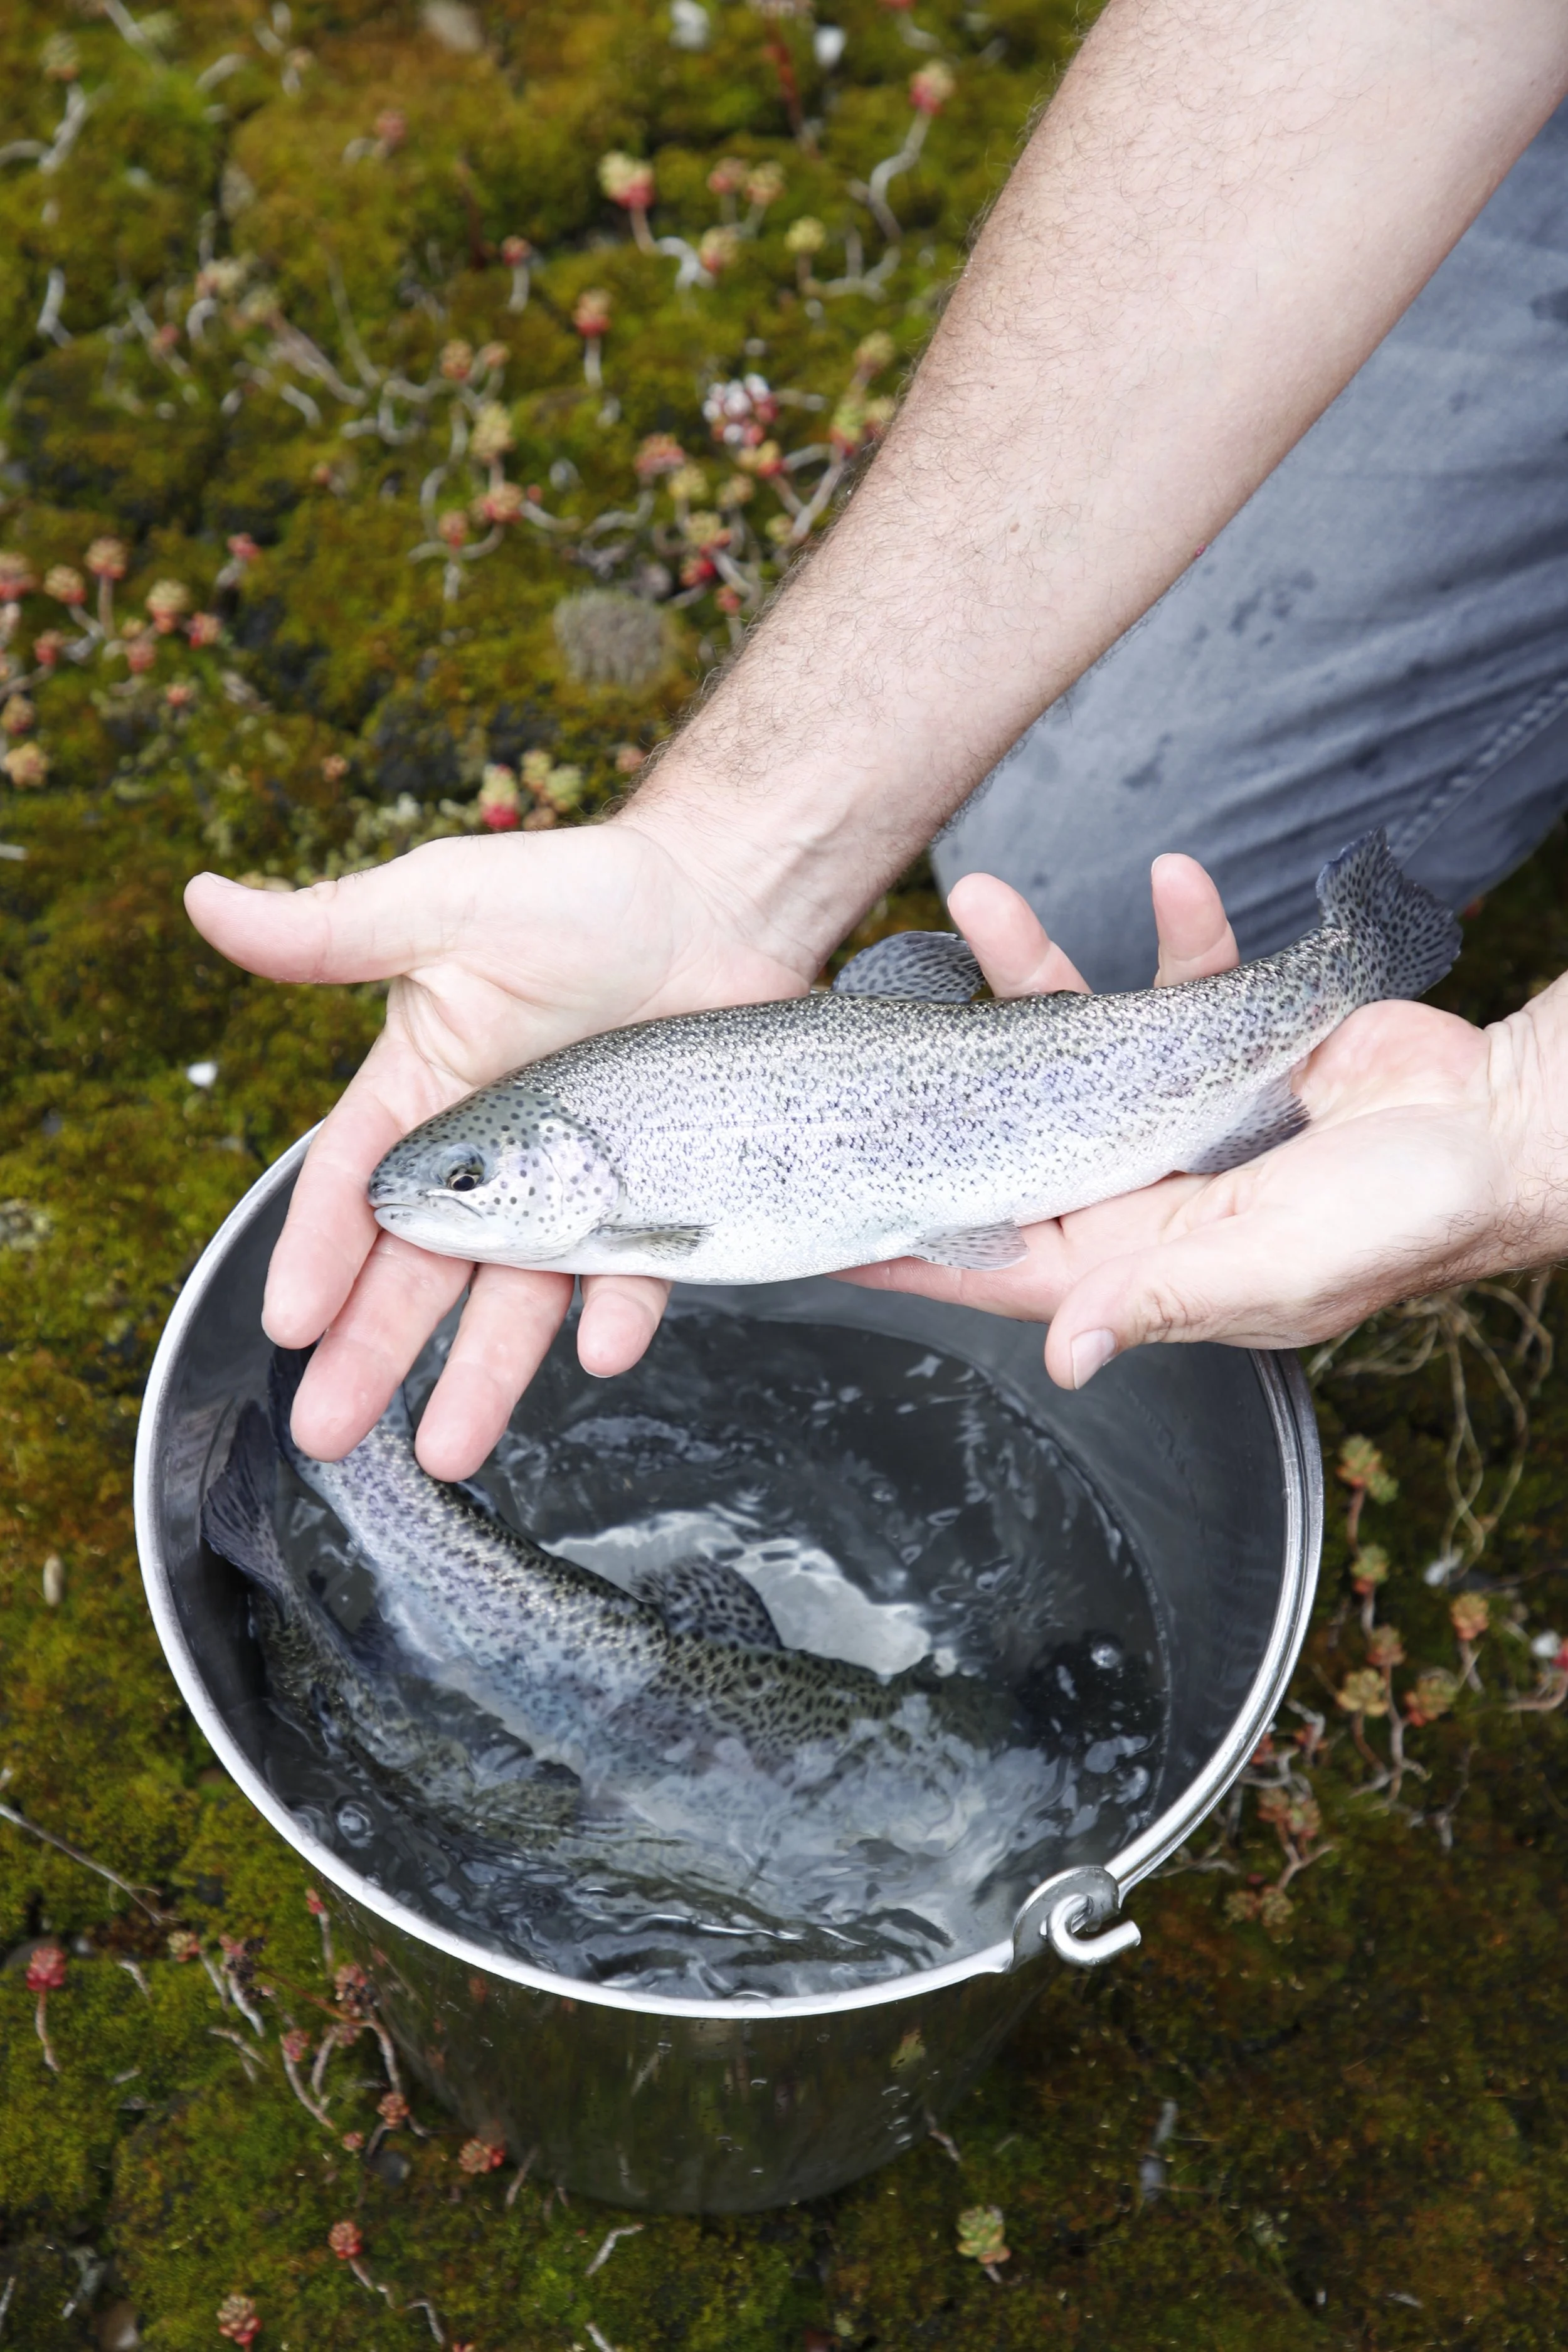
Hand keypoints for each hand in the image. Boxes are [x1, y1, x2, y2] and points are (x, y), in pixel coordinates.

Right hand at [185, 817, 815, 1476]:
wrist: (717, 898)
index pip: (354, 1186)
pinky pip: (634, 1270)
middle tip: (332, 1433)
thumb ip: (332, 928)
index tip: (289, 1323)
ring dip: (482, 1375)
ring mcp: (575, 1186)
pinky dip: (620, 1311)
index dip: (319, 1253)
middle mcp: (492, 1157)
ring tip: (450, 1451)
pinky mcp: (657, 1195)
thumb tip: (204, 899)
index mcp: (424, 1094)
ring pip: (516, 1297)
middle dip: (372, 1353)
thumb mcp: (444, 902)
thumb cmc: (577, 890)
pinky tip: (600, 1352)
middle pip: (419, 1270)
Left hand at [842, 866, 1556, 1384]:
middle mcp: (1141, 1185)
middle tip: (864, 1018)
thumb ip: (1163, 1299)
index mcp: (1140, 1256)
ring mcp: (1176, 1109)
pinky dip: (1175, 929)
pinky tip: (1173, 880)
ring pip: (1075, 1036)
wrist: (1500, 1127)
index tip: (829, 1221)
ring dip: (1034, 967)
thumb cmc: (1403, 1218)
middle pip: (1013, 1130)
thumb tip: (1064, 1354)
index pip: (1001, 1256)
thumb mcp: (1278, 1270)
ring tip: (985, 895)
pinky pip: (1178, 979)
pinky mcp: (1228, 1042)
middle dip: (944, 1073)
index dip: (917, 1241)